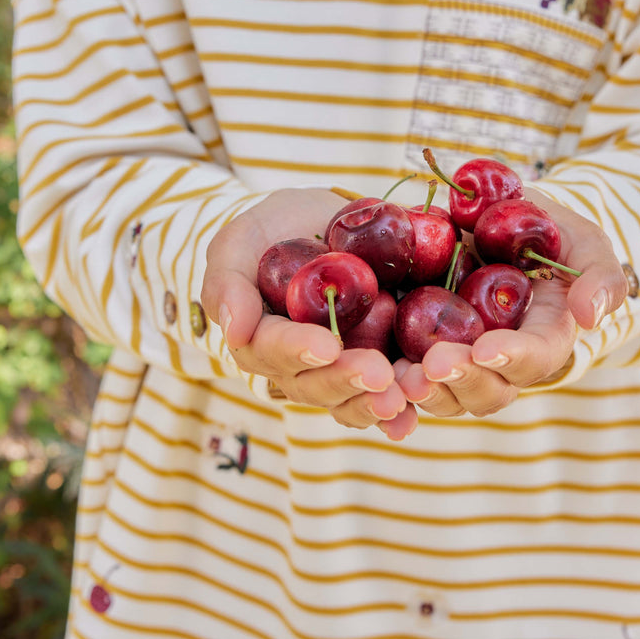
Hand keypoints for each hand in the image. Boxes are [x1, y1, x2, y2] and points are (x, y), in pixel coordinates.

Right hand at [200, 189, 417, 440]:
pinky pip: (382, 396)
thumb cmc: (272, 231)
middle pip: (315, 384)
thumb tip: (233, 329)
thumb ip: (227, 281)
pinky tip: (412, 417)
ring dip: (373, 404)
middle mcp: (297, 365)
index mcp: (260, 338)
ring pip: (349, 399)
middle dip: (345, 380)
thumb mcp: (240, 241)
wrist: (323, 221)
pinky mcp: (374, 364)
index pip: (272, 349)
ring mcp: (337, 369)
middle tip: (377, 374)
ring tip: (398, 401)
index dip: (297, 349)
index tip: (326, 346)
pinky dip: (397, 413)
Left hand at [396, 189, 626, 419]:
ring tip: (401, 376)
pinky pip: (409, 384)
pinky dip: (394, 391)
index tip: (487, 349)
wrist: (487, 219)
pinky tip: (378, 380)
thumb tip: (592, 316)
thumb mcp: (580, 237)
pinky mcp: (421, 352)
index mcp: (545, 336)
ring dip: (425, 392)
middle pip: (490, 390)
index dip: (513, 357)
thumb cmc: (543, 228)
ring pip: (447, 396)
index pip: (537, 357)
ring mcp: (462, 360)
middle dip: (462, 381)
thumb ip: (599, 272)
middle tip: (434, 365)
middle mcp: (503, 360)